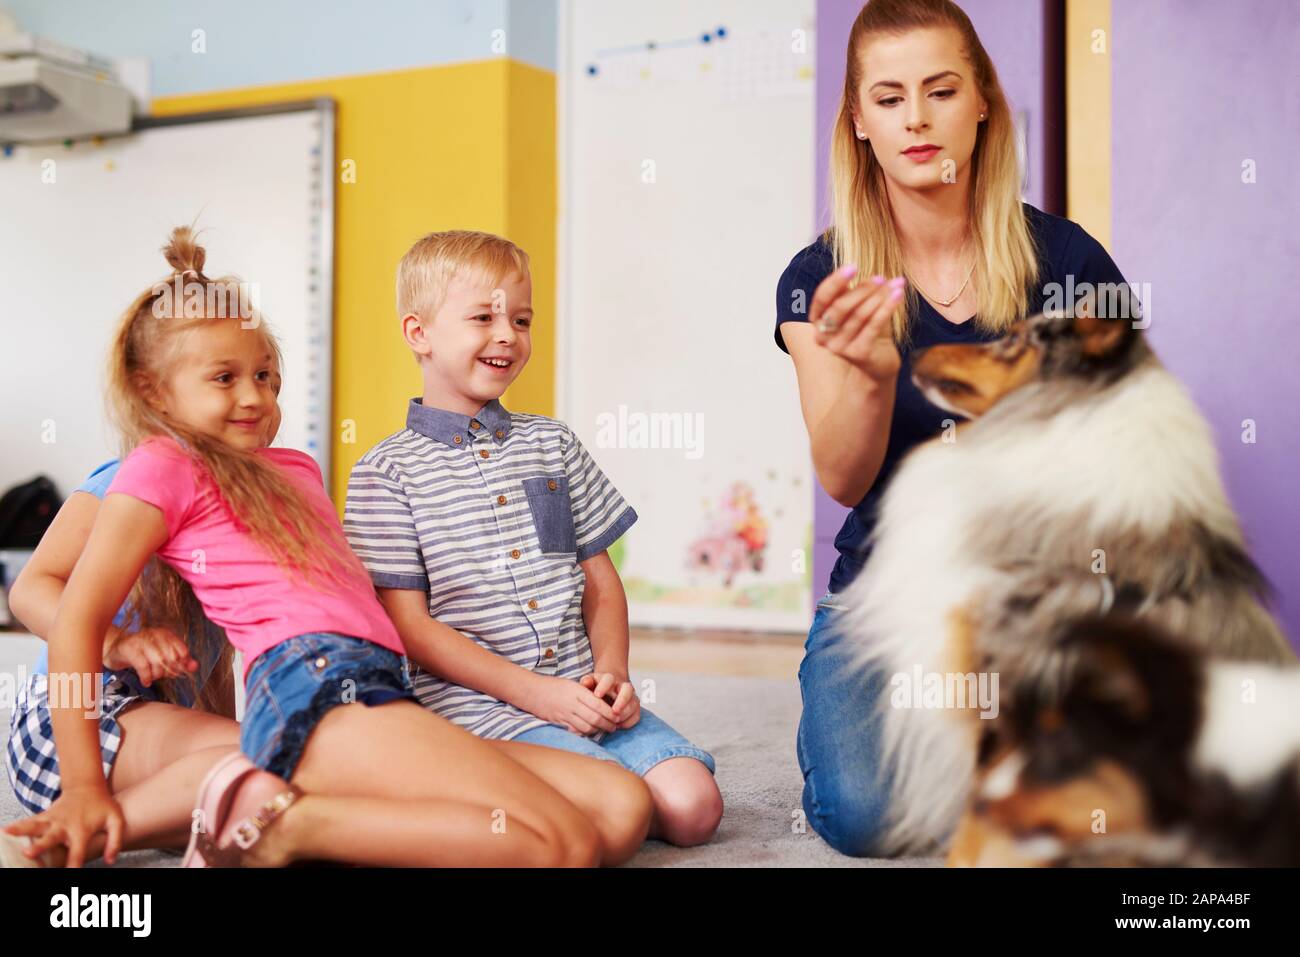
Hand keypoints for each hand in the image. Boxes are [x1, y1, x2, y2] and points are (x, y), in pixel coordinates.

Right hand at [3, 784, 124, 866]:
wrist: (88, 786)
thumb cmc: (103, 807)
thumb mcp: (116, 820)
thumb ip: (115, 840)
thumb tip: (111, 860)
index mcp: (82, 830)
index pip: (78, 851)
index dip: (74, 864)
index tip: (69, 874)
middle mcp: (65, 826)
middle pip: (51, 837)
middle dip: (40, 846)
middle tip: (28, 852)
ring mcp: (53, 819)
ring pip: (35, 825)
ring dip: (22, 830)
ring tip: (7, 832)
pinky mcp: (45, 815)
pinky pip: (30, 820)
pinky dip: (18, 825)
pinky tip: (5, 830)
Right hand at [103, 627, 197, 685]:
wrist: (115, 649)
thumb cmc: (143, 654)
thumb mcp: (163, 656)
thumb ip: (180, 661)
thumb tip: (195, 666)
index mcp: (166, 634)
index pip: (182, 651)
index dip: (181, 666)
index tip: (175, 672)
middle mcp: (155, 634)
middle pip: (171, 658)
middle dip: (169, 672)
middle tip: (163, 676)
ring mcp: (141, 640)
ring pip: (158, 662)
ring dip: (157, 675)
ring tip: (152, 678)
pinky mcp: (129, 648)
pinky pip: (143, 665)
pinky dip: (146, 677)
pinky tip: (146, 681)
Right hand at [524, 675, 620, 735]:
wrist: (533, 691)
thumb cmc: (554, 686)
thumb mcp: (572, 684)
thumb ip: (587, 694)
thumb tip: (603, 704)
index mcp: (577, 692)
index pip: (598, 705)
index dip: (610, 713)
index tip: (618, 716)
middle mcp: (572, 704)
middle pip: (594, 718)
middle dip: (608, 724)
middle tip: (615, 726)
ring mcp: (565, 714)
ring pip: (586, 727)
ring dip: (598, 730)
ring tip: (605, 729)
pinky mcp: (559, 722)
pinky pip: (576, 731)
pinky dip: (585, 733)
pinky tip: (590, 731)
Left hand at [580, 671, 640, 729]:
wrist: (608, 689)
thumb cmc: (596, 688)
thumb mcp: (589, 683)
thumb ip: (587, 682)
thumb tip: (585, 682)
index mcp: (609, 679)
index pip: (609, 679)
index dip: (604, 686)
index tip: (597, 695)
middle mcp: (622, 686)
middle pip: (628, 689)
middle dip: (622, 701)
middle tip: (614, 711)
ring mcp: (630, 697)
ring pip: (634, 703)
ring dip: (625, 713)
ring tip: (615, 722)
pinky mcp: (634, 707)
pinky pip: (637, 714)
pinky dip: (629, 721)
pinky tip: (619, 726)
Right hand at [809, 265, 903, 382]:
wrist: (879, 359)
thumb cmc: (866, 329)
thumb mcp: (857, 306)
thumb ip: (856, 291)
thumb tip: (870, 273)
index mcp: (817, 320)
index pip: (822, 297)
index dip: (836, 281)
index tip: (853, 267)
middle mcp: (822, 336)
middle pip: (840, 306)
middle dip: (862, 289)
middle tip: (881, 278)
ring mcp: (839, 348)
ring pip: (860, 315)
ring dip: (880, 296)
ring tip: (896, 284)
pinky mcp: (858, 354)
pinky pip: (873, 326)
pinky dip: (887, 308)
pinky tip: (898, 295)